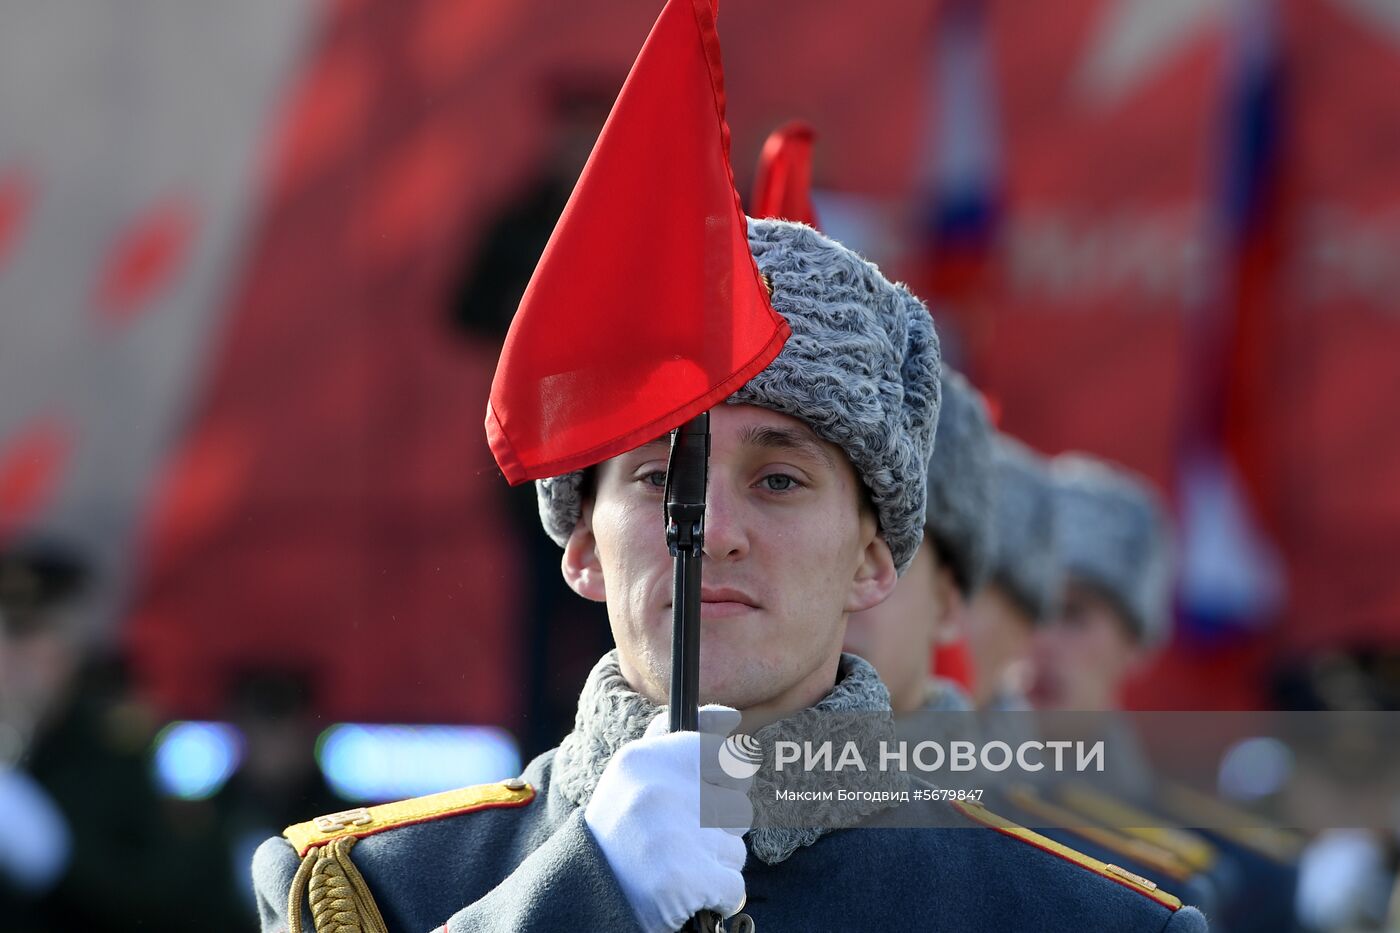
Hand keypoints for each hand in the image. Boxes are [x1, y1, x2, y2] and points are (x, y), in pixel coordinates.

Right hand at [584, 705, 753, 932]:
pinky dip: (716, 894)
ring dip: (715, 862)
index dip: (724, 779)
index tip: (705, 791)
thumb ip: (681, 740)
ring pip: (736, 849)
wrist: (587, 891)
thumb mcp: (636, 771)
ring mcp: (674, 837)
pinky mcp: (685, 882)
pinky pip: (734, 886)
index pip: (727, 754)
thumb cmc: (623, 825)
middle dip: (719, 826)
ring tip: (676, 862)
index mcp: (647, 757)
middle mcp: (661, 791)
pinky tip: (685, 889)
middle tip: (682, 834)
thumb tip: (730, 716)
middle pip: (738, 806)